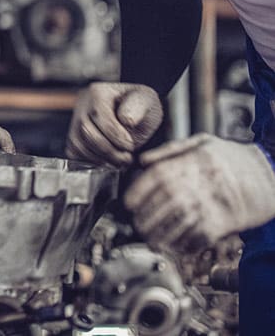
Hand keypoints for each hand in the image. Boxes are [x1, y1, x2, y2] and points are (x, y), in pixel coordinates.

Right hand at [66, 82, 162, 167]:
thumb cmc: (139, 107)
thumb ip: (137, 108)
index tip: (131, 146)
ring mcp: (75, 119)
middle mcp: (82, 104)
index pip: (99, 116)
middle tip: (126, 158)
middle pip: (85, 130)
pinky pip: (74, 150)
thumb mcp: (145, 100)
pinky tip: (106, 161)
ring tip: (119, 161)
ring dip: (100, 158)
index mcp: (99, 92)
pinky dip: (89, 160)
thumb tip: (126, 120)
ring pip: (77, 143)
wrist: (133, 113)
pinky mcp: (74, 134)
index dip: (115, 135)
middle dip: (108, 150)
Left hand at [124, 134, 274, 252]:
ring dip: (159, 235)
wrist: (269, 174)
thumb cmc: (234, 157)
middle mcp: (195, 184)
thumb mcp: (201, 142)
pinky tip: (173, 246)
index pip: (152, 179)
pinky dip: (182, 244)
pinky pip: (197, 238)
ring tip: (150, 239)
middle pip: (159, 204)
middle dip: (144, 218)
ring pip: (175, 224)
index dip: (136, 194)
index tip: (128, 204)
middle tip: (137, 225)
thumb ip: (169, 150)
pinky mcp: (222, 223)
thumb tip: (142, 160)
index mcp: (188, 163)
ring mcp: (209, 205)